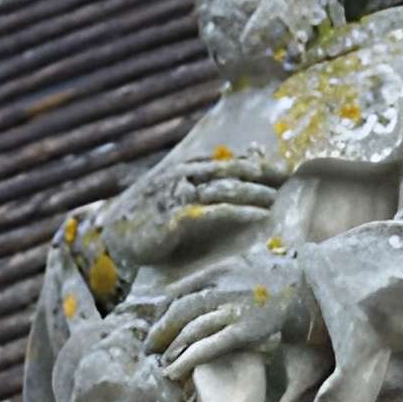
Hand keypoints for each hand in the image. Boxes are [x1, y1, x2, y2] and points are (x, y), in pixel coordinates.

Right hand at [99, 151, 285, 268]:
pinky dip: (239, 211)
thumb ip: (200, 191)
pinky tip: (258, 215)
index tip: (282, 170)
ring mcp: (180, 195)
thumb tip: (232, 188)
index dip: (258, 164)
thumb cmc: (145, 222)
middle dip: (263, 172)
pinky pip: (215, 211)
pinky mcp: (178, 217)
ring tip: (279, 196)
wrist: (112, 240)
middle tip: (290, 177)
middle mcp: (184, 176)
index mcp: (185, 168)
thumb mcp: (173, 199)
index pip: (229, 161)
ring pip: (227, 188)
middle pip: (233, 170)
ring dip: (256, 191)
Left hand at [146, 252, 310, 379]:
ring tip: (160, 362)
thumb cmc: (284, 276)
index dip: (163, 309)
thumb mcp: (253, 260)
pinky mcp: (244, 331)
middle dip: (160, 330)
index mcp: (221, 270)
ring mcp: (233, 309)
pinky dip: (188, 359)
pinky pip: (209, 346)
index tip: (156, 322)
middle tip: (148, 346)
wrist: (311, 286)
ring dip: (171, 348)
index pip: (179, 290)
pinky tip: (174, 372)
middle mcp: (223, 287)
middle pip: (180, 310)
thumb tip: (217, 271)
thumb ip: (232, 266)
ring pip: (191, 330)